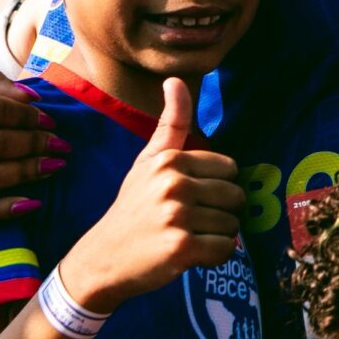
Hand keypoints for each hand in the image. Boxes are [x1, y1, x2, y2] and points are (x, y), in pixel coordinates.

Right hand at [58, 80, 242, 311]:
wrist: (102, 258)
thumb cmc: (132, 208)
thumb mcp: (147, 161)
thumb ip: (170, 123)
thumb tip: (175, 80)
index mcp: (169, 160)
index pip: (229, 168)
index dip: (216, 187)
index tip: (190, 198)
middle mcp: (173, 184)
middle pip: (236, 197)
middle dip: (220, 213)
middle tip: (189, 221)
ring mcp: (177, 216)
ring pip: (233, 225)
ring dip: (217, 237)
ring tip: (187, 236)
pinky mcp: (181, 248)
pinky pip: (226, 250)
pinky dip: (214, 257)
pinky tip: (190, 255)